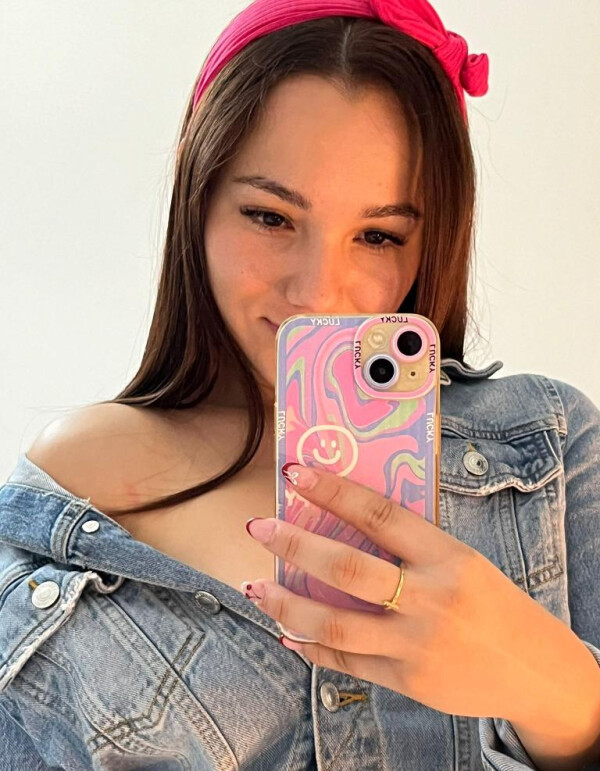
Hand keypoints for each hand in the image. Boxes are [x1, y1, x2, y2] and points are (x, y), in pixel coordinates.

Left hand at [243, 463, 563, 721]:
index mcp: (446, 557)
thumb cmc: (492, 603)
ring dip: (287, 605)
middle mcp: (430, 598)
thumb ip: (410, 547)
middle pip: (348, 568)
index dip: (333, 491)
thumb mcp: (462, 561)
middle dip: (295, 545)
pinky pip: (347, 661)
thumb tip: (343, 521)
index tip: (296, 473)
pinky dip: (311, 647)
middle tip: (259, 529)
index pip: (380, 514)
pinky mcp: (407, 680)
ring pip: (336, 623)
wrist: (533, 670)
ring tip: (254, 588)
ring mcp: (416, 644)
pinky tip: (287, 634)